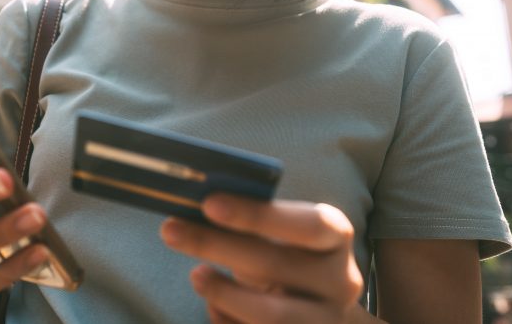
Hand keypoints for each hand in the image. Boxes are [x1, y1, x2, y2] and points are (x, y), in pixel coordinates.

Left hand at [160, 195, 366, 322]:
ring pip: (271, 315)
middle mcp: (340, 280)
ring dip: (222, 293)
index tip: (209, 203)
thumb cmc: (291, 258)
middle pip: (275, 265)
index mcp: (336, 236)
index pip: (307, 223)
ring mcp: (325, 320)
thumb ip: (253, 221)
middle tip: (171, 229)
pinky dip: (226, 319)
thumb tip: (195, 200)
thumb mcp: (283, 234)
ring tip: (196, 274)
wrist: (321, 307)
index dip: (258, 214)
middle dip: (217, 245)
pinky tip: (213, 304)